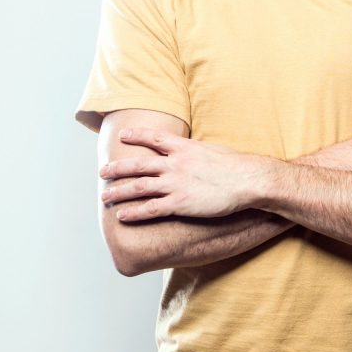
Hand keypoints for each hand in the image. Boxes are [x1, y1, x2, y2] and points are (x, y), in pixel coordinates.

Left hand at [99, 127, 267, 219]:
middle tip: (103, 171)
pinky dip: (134, 212)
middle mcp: (176, 164)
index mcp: (185, 148)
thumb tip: (191, 152)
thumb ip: (196, 152)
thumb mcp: (213, 150)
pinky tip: (122, 215)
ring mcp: (176, 184)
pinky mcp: (180, 203)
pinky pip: (151, 209)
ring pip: (139, 187)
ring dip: (119, 192)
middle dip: (118, 168)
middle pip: (139, 164)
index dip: (137, 135)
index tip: (123, 135)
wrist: (248, 180)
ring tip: (105, 196)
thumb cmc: (236, 165)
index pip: (154, 139)